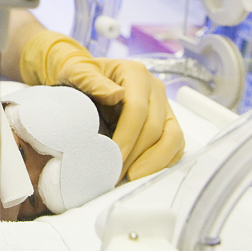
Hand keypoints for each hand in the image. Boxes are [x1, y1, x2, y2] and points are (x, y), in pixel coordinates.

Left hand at [19, 31, 183, 179]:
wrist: (85, 78)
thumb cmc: (80, 76)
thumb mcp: (77, 73)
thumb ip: (92, 80)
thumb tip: (116, 94)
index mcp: (136, 74)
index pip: (137, 109)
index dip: (127, 137)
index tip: (112, 157)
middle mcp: (155, 88)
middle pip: (156, 127)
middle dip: (137, 155)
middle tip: (117, 174)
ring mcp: (164, 106)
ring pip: (173, 138)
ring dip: (154, 162)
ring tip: (131, 178)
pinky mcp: (167, 122)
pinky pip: (174, 145)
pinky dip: (161, 162)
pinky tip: (142, 172)